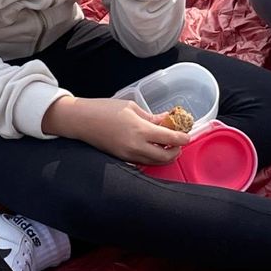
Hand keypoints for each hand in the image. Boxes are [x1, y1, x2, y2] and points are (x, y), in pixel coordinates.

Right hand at [42, 96, 189, 163]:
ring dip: (165, 156)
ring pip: (154, 162)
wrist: (82, 121)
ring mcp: (128, 156)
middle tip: (180, 142)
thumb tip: (167, 120)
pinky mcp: (121, 159)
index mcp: (140, 131)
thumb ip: (151, 117)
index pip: (169, 138)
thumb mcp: (132, 107)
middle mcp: (136, 147)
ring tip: (169, 145)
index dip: (182, 138)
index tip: (188, 135)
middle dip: (176, 151)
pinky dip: (152, 158)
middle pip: (165, 156)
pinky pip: (143, 162)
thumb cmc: (105, 109)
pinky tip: (153, 148)